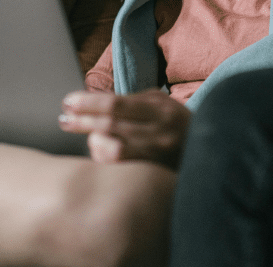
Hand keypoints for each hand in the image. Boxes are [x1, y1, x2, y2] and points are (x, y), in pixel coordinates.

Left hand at [59, 89, 190, 168]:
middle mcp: (159, 132)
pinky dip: (103, 156)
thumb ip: (132, 101)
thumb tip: (94, 100)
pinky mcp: (154, 172)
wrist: (208, 152)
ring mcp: (157, 155)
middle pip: (110, 125)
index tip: (69, 102)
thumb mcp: (161, 103)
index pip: (115, 104)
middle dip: (82, 121)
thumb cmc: (176, 122)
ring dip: (93, 141)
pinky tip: (99, 150)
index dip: (88, 103)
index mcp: (161, 109)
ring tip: (88, 136)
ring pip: (111, 149)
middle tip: (64, 119)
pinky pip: (119, 166)